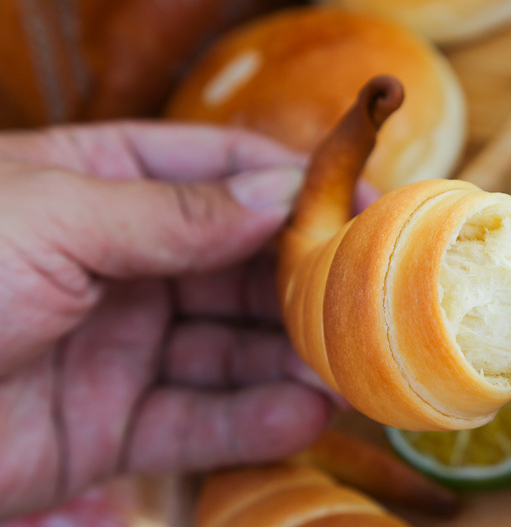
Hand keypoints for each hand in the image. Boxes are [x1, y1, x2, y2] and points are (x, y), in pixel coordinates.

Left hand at [0, 122, 346, 517]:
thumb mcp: (55, 219)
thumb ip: (174, 213)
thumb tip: (278, 193)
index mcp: (102, 188)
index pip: (219, 170)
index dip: (293, 183)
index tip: (363, 202)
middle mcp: (122, 262)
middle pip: (238, 264)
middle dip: (304, 280)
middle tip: (369, 298)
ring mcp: (121, 345)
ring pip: (229, 347)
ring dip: (292, 357)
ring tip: (349, 367)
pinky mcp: (111, 426)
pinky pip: (198, 420)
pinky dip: (253, 420)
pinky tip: (302, 415)